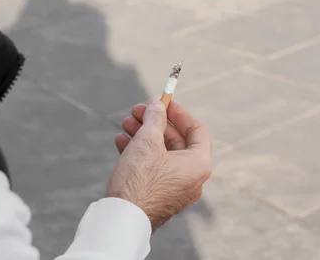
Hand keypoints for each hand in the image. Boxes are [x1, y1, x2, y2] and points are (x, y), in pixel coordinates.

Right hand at [105, 100, 211, 230]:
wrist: (123, 219)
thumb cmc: (140, 180)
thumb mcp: (147, 141)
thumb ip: (155, 119)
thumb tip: (157, 104)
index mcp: (198, 164)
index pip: (196, 130)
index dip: (179, 113)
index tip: (163, 102)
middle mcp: (191, 178)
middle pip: (175, 140)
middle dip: (154, 123)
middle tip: (136, 111)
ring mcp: (175, 188)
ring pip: (161, 153)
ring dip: (143, 135)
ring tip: (125, 124)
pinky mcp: (158, 195)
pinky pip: (152, 168)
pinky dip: (139, 153)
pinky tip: (121, 142)